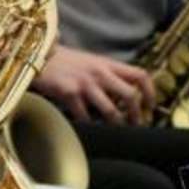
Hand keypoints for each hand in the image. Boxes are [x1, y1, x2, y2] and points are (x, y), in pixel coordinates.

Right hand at [35, 44, 155, 123]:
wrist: (39, 57)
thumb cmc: (65, 62)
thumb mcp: (91, 63)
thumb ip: (108, 75)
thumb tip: (123, 96)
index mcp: (108, 64)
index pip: (140, 75)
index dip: (150, 92)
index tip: (150, 106)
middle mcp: (100, 73)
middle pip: (130, 95)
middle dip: (136, 114)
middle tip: (135, 124)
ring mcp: (85, 84)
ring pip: (111, 110)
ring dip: (117, 125)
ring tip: (117, 132)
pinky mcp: (69, 93)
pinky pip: (85, 117)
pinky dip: (89, 126)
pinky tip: (90, 129)